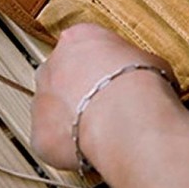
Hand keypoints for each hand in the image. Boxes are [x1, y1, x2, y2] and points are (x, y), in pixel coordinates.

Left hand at [30, 23, 175, 170]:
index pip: (82, 46)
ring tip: (100, 131)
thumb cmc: (140, 84)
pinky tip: (90, 149)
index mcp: (79, 38)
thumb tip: (141, 76)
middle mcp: (53, 64)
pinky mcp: (39, 134)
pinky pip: (52, 141)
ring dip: (71, 119)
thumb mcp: (149, 59)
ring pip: (52, 110)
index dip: (98, 65)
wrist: (126, 117)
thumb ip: (133, 64)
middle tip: (104, 105)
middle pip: (60, 76)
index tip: (111, 77)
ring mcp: (41, 100)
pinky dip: (67, 148)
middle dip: (78, 91)